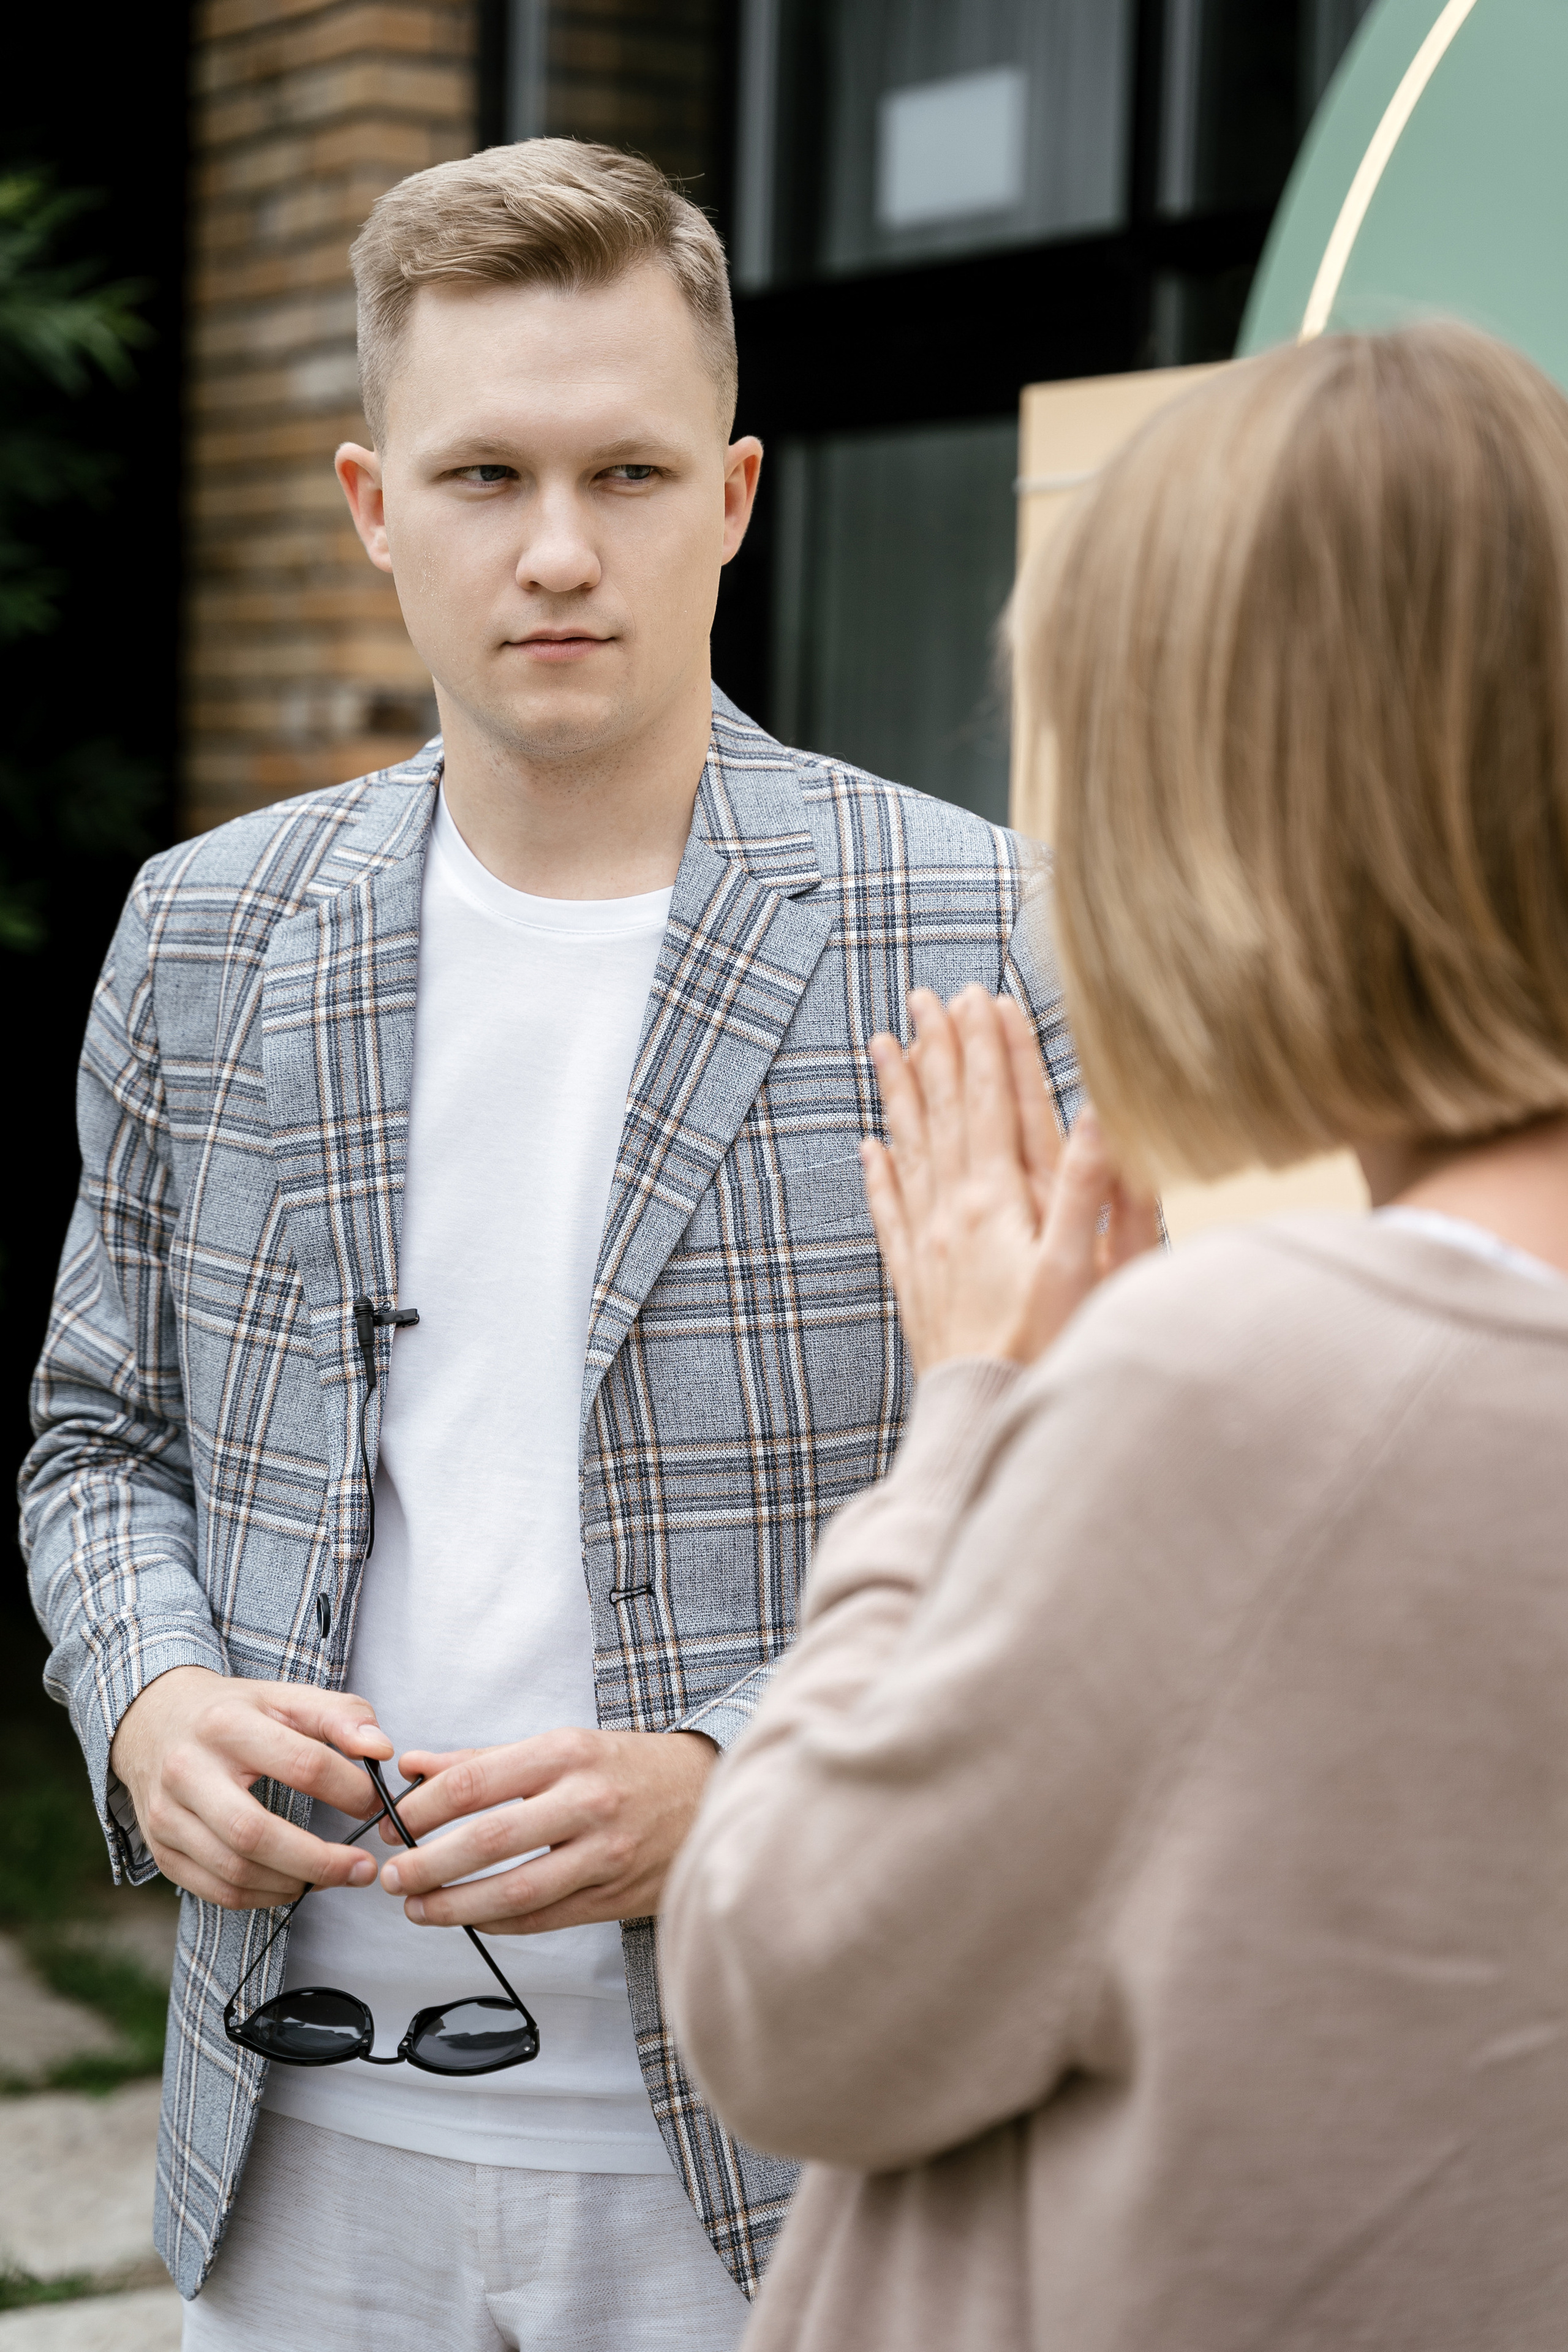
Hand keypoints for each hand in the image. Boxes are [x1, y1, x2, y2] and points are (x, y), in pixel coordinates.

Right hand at [108, 1664, 393, 1908]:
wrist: (153, 1721)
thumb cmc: (233, 1712)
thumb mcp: (285, 1697)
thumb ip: (340, 1715)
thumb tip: (381, 1749)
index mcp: (226, 1725)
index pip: (301, 1763)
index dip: (349, 1789)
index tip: (374, 1802)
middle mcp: (187, 1772)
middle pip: (255, 1833)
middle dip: (319, 1860)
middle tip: (363, 1868)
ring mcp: (167, 1817)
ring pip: (234, 1871)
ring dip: (296, 1883)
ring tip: (336, 1876)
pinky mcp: (162, 1852)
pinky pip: (217, 1891)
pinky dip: (264, 1897)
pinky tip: (295, 1884)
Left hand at [376, 1727, 717, 1933]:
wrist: (708, 1793)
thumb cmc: (626, 1768)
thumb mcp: (560, 1746)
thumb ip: (484, 1760)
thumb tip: (414, 1768)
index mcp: (566, 1752)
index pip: (473, 1783)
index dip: (421, 1809)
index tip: (392, 1823)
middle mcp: (586, 1801)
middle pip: (486, 1840)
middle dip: (426, 1863)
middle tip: (393, 1876)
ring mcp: (604, 1854)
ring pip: (514, 1891)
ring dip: (454, 1906)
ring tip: (418, 1907)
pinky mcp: (614, 1896)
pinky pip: (543, 1918)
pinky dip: (498, 1923)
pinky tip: (471, 1919)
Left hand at [861, 986, 1159, 1372]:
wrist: (982, 1416)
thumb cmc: (1044, 1348)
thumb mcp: (1082, 1269)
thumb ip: (1092, 1190)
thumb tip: (1101, 1115)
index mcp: (1000, 1201)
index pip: (996, 1104)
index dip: (992, 1048)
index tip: (983, 996)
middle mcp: (955, 1211)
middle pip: (949, 1112)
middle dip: (944, 1050)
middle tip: (929, 996)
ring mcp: (927, 1242)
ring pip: (911, 1148)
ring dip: (902, 1092)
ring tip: (886, 1043)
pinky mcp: (913, 1277)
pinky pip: (888, 1210)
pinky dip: (879, 1172)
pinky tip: (870, 1145)